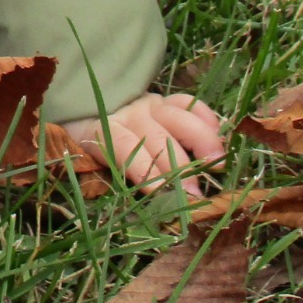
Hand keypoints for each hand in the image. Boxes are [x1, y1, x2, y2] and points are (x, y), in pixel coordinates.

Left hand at [61, 92, 225, 196]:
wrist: (84, 102)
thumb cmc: (93, 143)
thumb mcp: (93, 158)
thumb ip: (116, 175)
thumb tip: (147, 203)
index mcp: (105, 131)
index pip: (124, 147)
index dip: (143, 168)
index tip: (160, 191)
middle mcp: (130, 115)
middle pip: (157, 138)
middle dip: (178, 167)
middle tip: (195, 193)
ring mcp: (149, 105)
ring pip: (178, 118)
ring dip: (201, 141)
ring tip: (217, 164)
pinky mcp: (165, 99)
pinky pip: (188, 102)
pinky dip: (205, 117)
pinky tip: (218, 134)